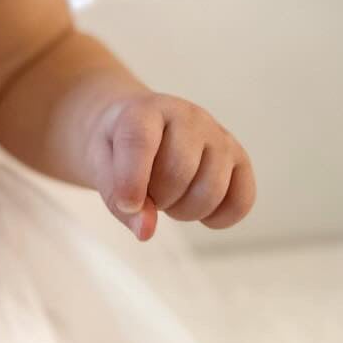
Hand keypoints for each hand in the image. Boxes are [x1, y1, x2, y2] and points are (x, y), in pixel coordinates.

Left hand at [87, 92, 254, 240]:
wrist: (134, 125)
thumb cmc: (115, 147)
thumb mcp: (100, 166)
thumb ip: (116, 197)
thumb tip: (146, 231)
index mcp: (145, 111)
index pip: (141, 142)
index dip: (132, 180)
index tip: (126, 205)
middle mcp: (188, 116)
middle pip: (178, 173)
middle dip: (157, 198)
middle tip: (146, 193)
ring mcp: (218, 135)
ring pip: (212, 191)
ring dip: (185, 210)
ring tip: (169, 195)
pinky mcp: (238, 157)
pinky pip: (242, 201)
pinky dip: (219, 217)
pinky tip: (197, 208)